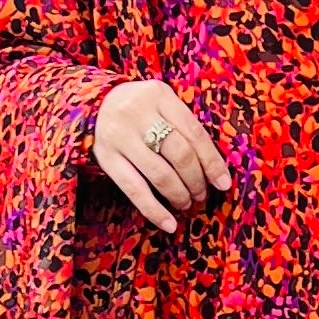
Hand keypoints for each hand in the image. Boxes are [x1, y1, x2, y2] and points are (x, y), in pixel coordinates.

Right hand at [89, 81, 230, 234]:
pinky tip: (168, 224)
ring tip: (186, 203)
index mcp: (159, 95)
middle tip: (202, 194)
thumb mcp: (162, 104)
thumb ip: (183, 125)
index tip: (224, 183)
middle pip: (179, 154)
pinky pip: (133, 189)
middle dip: (196, 180)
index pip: (194, 133)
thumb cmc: (141, 108)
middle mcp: (137, 113)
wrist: (94, 104)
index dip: (212, 162)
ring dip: (178, 194)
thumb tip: (213, 168)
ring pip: (159, 174)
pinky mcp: (105, 158)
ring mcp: (119, 136)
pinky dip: (153, 210)